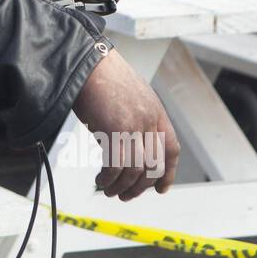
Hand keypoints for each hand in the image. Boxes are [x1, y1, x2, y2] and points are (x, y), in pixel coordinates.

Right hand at [72, 48, 179, 200]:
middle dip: (139, 187)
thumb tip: (126, 148)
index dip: (167, 173)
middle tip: (125, 196)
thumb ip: (134, 121)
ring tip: (108, 190)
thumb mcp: (127, 99)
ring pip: (134, 170)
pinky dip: (108, 179)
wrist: (86, 61)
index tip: (159, 189)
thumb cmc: (100, 77)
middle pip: (152, 165)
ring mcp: (134, 125)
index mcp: (156, 112)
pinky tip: (100, 180)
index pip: (170, 149)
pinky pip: (115, 166)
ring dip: (121, 186)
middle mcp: (150, 120)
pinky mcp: (115, 130)